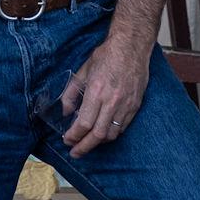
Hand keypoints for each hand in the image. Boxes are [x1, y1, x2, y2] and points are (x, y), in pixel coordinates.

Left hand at [61, 38, 149, 156]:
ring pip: (111, 135)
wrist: (131, 47)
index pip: (84, 123)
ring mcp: (125, 105)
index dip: (74, 135)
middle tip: (75, 152)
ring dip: (98, 143)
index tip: (67, 140)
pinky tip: (103, 134)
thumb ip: (71, 92)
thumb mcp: (83, 70)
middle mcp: (111, 101)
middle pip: (97, 134)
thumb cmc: (106, 56)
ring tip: (87, 143)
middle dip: (84, 147)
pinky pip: (123, 128)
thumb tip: (64, 111)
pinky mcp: (135, 106)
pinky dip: (112, 134)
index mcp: (96, 91)